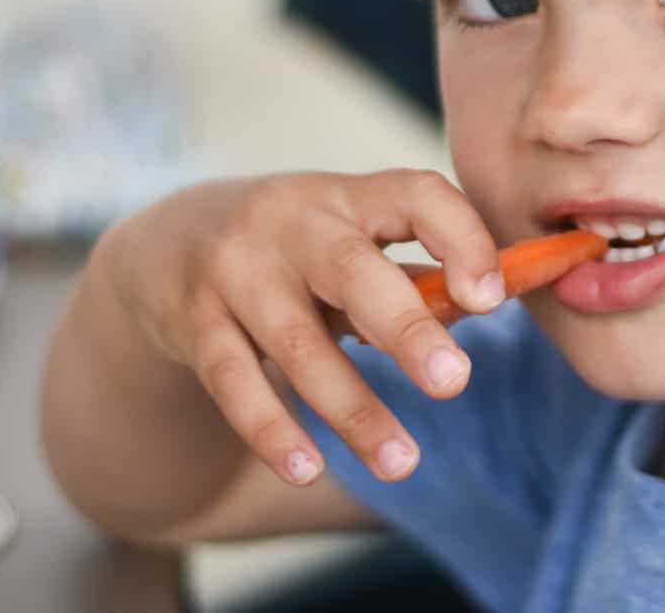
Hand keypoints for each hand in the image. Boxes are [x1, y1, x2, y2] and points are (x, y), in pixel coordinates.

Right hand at [100, 171, 506, 485]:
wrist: (170, 242)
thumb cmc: (298, 248)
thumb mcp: (350, 239)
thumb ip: (412, 273)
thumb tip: (494, 304)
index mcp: (349, 196)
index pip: (414, 195)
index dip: (459, 239)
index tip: (492, 298)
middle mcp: (291, 223)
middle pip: (351, 271)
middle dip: (406, 328)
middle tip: (455, 382)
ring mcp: (236, 271)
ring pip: (297, 344)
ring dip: (353, 408)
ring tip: (402, 463)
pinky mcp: (195, 323)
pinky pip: (234, 382)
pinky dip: (271, 429)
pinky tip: (308, 469)